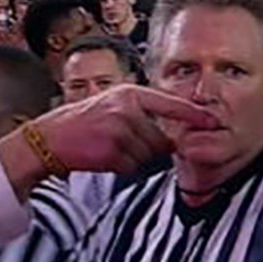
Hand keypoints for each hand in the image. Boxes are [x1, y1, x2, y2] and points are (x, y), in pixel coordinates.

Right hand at [39, 84, 219, 174]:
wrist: (49, 139)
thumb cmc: (82, 123)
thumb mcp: (112, 105)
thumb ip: (141, 113)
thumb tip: (171, 134)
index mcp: (129, 94)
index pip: (171, 104)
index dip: (194, 114)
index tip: (213, 120)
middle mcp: (127, 109)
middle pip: (160, 139)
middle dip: (149, 148)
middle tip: (121, 143)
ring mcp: (119, 130)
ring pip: (147, 155)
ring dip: (132, 158)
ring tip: (108, 147)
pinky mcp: (111, 151)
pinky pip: (131, 167)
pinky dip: (120, 167)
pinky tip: (102, 157)